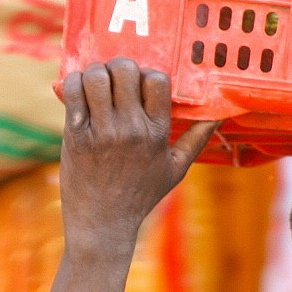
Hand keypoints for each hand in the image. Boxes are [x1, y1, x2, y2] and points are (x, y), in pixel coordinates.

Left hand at [59, 58, 217, 255]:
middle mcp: (131, 129)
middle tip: (113, 80)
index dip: (147, 75)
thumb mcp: (175, 169)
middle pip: (125, 70)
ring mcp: (102, 132)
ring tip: (95, 84)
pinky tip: (77, 91)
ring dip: (94, 72)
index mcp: (157, 133)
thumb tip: (219, 114)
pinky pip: (73, 92)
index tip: (138, 85)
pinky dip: (72, 83)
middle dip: (118, 67)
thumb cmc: (140, 196)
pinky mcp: (76, 136)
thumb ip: (197, 138)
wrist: (103, 224)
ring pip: (96, 76)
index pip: (157, 81)